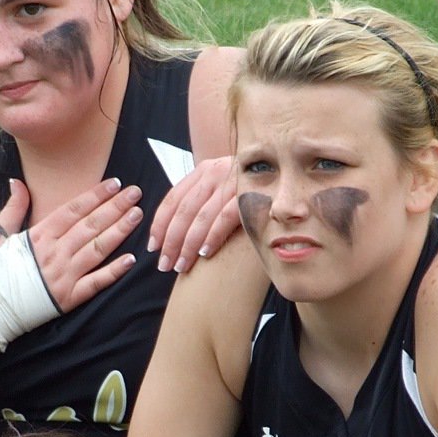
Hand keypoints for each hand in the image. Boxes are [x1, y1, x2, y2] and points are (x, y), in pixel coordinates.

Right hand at [0, 177, 142, 369]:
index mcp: (38, 236)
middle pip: (91, 225)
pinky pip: (96, 283)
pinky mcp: (69, 298)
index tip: (114, 183)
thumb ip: (13, 209)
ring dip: (119, 231)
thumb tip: (16, 182)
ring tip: (137, 216)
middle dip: (115, 207)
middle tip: (136, 193)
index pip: (73, 210)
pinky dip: (114, 271)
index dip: (95, 196)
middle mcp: (54, 253)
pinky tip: (131, 259)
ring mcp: (64, 276)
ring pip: (98, 249)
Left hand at [148, 157, 239, 272]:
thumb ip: (201, 201)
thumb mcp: (221, 188)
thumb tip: (174, 231)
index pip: (172, 199)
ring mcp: (232, 181)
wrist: (284, 173)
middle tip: (164, 264)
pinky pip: (225, 218)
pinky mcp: (249, 194)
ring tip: (181, 265)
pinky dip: (213, 236)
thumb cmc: (249, 189)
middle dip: (171, 241)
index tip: (152, 247)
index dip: (159, 225)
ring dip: (188, 244)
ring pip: (201, 216)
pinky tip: (204, 253)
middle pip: (183, 211)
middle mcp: (214, 172)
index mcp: (202, 171)